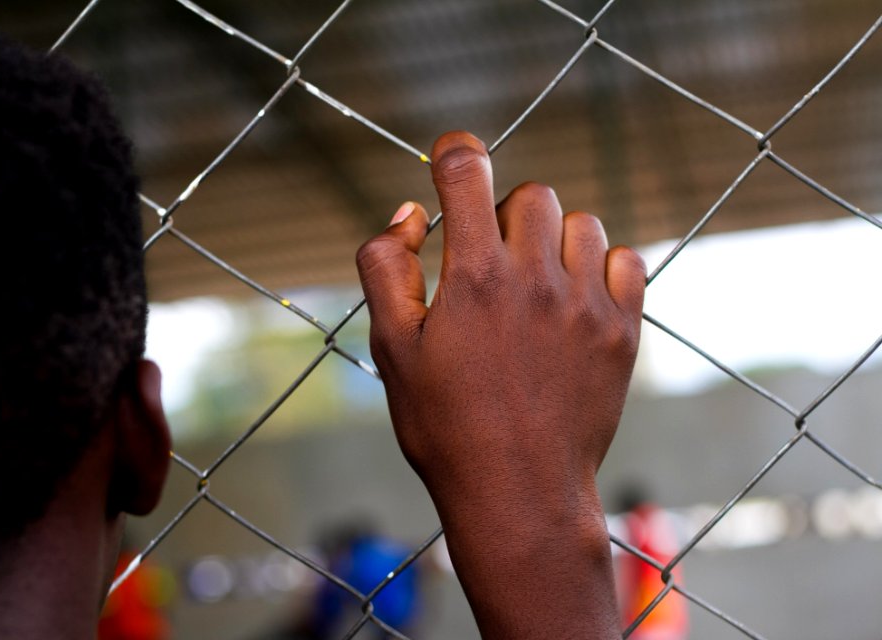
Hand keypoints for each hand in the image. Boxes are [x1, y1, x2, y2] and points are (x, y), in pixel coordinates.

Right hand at [356, 131, 645, 637]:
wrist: (518, 492)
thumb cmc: (445, 424)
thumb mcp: (391, 348)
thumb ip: (386, 267)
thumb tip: (411, 212)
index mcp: (473, 278)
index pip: (467, 172)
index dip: (454, 151)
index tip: (451, 158)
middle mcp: (536, 280)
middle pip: (529, 194)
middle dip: (502, 213)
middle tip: (488, 263)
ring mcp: (587, 304)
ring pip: (580, 222)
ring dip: (551, 239)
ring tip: (533, 286)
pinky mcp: (622, 331)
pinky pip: (625, 260)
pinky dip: (599, 267)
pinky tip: (574, 301)